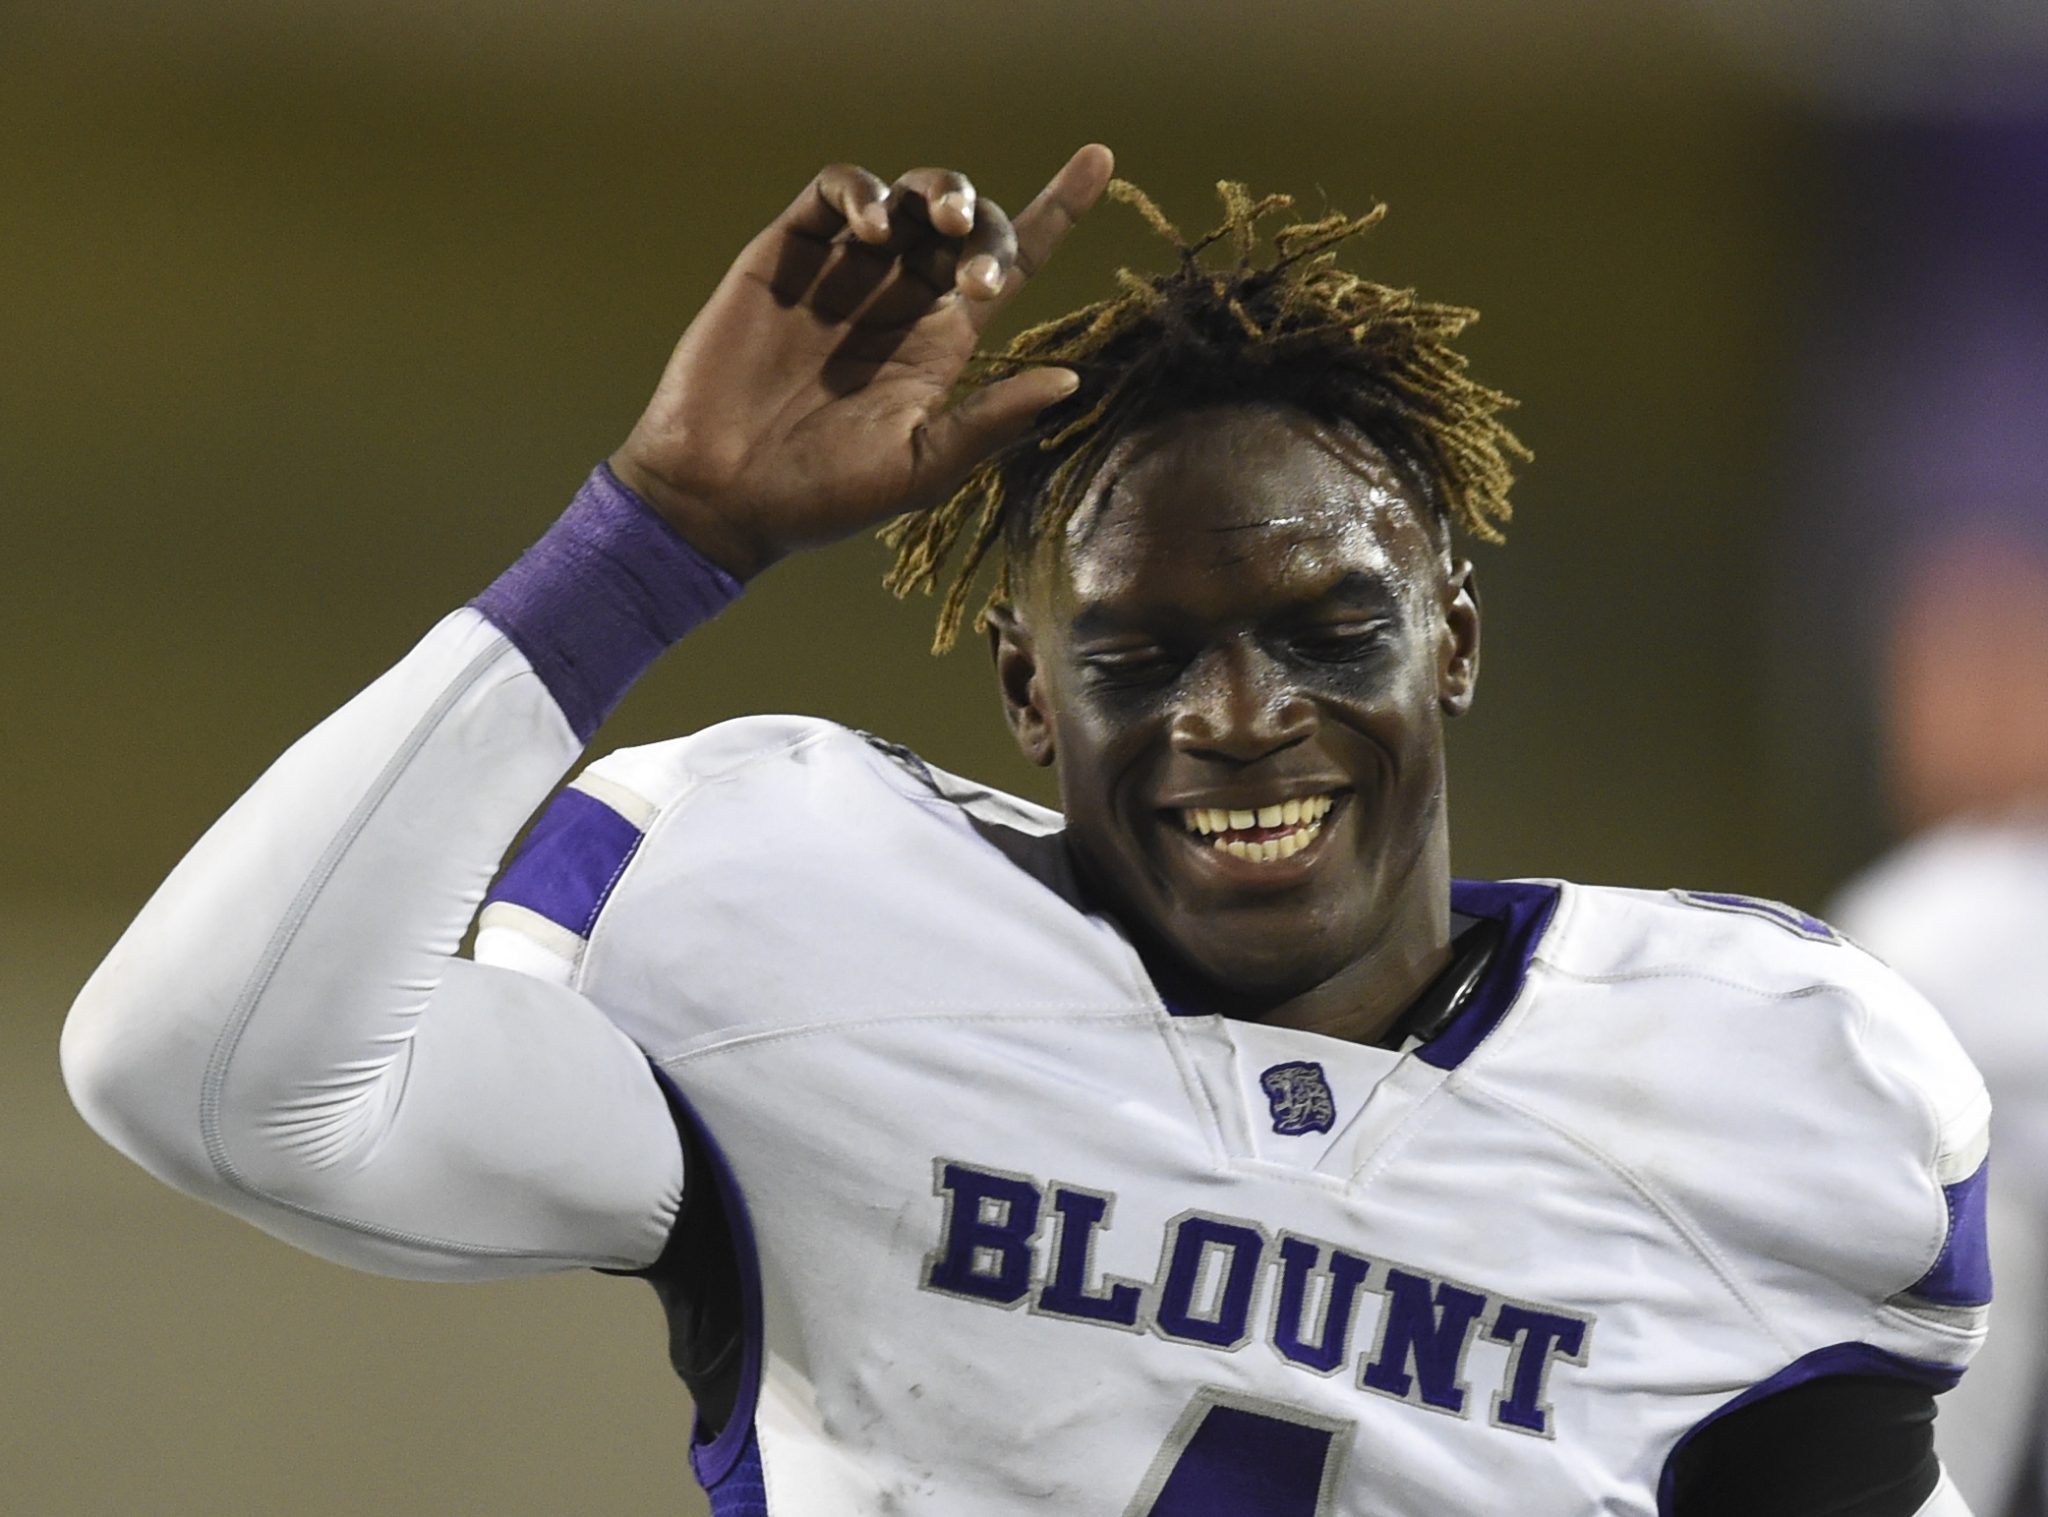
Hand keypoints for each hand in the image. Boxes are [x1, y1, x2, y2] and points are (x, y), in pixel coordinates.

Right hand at [610, 145, 1114, 580]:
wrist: (720, 495)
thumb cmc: (822, 497)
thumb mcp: (921, 469)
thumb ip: (990, 424)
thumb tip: (1072, 379)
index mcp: (942, 344)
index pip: (1012, 265)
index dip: (1055, 211)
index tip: (1101, 163)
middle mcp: (900, 299)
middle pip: (965, 225)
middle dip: (984, 224)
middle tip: (976, 269)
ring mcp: (844, 272)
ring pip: (908, 196)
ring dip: (935, 193)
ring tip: (938, 226)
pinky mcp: (787, 255)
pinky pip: (833, 194)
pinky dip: (862, 191)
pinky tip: (874, 228)